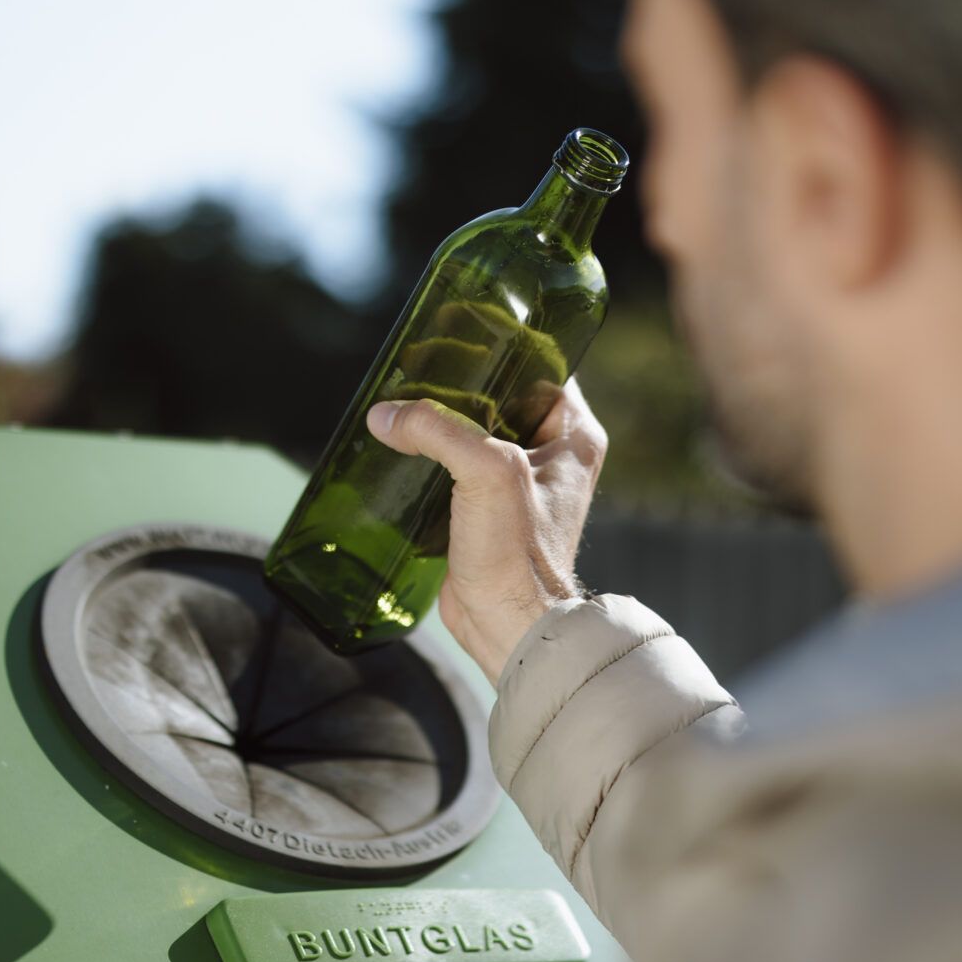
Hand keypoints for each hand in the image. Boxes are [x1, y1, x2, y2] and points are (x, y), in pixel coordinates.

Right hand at [366, 379, 605, 684]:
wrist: (508, 626)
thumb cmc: (519, 556)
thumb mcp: (487, 474)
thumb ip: (439, 432)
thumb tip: (386, 416)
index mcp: (574, 436)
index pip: (540, 369)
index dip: (501, 350)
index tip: (459, 336)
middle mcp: (552, 455)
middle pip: (501, 397)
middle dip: (459, 385)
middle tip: (419, 367)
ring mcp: (520, 483)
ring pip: (475, 431)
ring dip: (441, 422)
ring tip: (403, 401)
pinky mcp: (488, 509)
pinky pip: (457, 465)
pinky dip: (431, 455)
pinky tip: (401, 445)